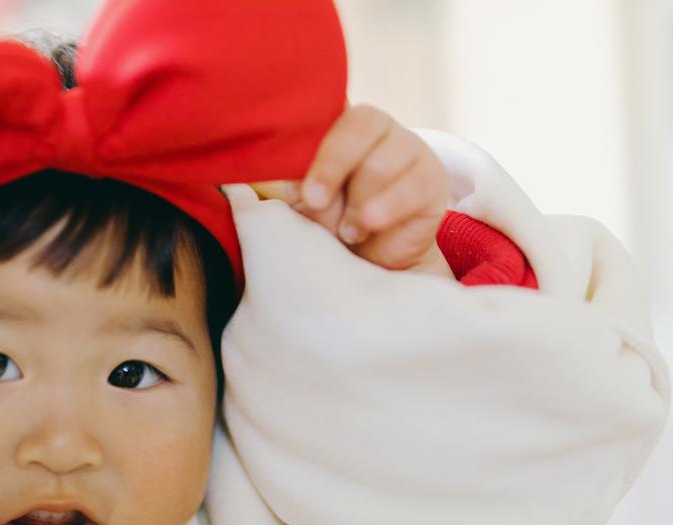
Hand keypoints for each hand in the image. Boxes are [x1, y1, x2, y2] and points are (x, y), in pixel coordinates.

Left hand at [252, 105, 452, 275]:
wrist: (373, 264)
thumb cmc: (331, 226)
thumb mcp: (303, 204)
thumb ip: (284, 183)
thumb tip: (240, 176)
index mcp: (343, 126)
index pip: (331, 111)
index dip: (316, 142)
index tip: (298, 186)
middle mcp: (381, 130)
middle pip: (362, 126)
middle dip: (332, 167)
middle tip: (312, 203)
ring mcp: (410, 151)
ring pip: (382, 162)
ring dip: (358, 202)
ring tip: (346, 230)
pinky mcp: (432, 181)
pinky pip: (411, 187)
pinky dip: (383, 209)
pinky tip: (367, 227)